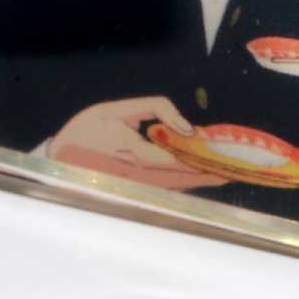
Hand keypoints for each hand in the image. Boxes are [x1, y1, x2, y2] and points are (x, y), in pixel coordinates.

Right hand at [47, 96, 228, 191]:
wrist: (58, 159)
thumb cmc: (85, 131)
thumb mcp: (115, 109)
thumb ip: (154, 109)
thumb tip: (186, 125)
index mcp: (139, 153)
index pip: (184, 158)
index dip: (206, 155)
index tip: (226, 151)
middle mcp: (145, 176)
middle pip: (190, 178)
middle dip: (214, 173)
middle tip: (239, 169)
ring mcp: (143, 186)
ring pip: (183, 186)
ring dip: (205, 180)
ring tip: (226, 172)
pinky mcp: (139, 189)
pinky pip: (171, 188)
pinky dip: (189, 183)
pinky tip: (200, 177)